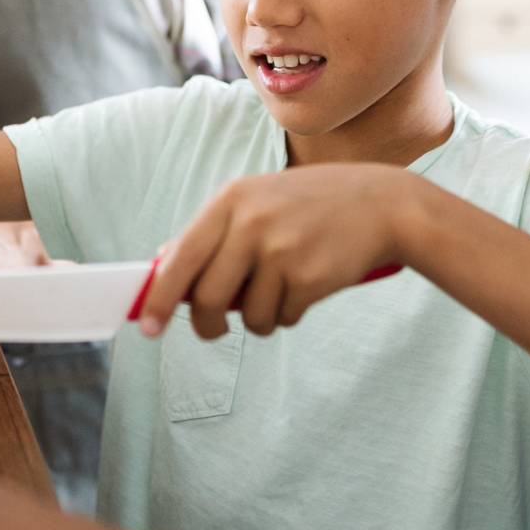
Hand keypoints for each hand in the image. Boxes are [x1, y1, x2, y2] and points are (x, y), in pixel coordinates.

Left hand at [138, 163, 411, 340]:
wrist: (382, 204)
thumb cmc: (311, 205)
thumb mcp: (259, 201)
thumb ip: (214, 233)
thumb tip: (163, 267)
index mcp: (232, 199)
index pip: (180, 257)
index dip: (158, 297)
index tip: (147, 326)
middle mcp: (252, 222)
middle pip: (206, 298)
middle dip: (206, 325)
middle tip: (215, 329)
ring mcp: (281, 250)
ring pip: (247, 316)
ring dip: (259, 318)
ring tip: (281, 290)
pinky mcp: (310, 277)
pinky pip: (282, 318)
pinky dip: (289, 313)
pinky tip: (307, 285)